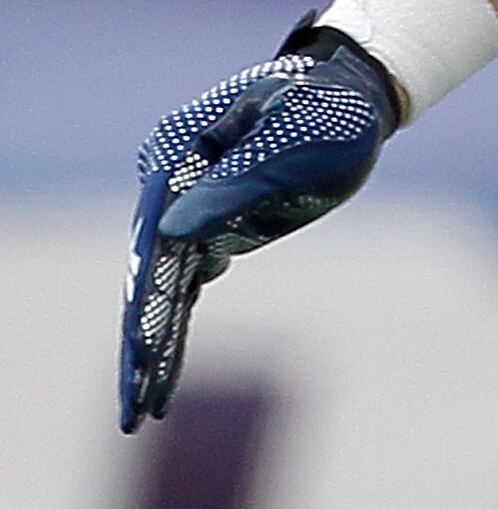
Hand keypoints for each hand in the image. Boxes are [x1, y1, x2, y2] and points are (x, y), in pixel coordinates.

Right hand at [120, 28, 398, 430]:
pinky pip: (187, 286)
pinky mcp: (214, 229)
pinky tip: (163, 377)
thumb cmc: (328, 111)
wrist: (354, 98)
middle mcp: (172, 181)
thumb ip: (236, 185)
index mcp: (179, 150)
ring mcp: (190, 207)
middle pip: (150, 268)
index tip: (140, 340)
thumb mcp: (292, 143)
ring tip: (142, 410)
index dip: (146, 290)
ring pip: (165, 286)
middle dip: (141, 337)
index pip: (154, 228)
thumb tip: (174, 228)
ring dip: (154, 345)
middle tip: (132, 403)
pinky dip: (177, 328)